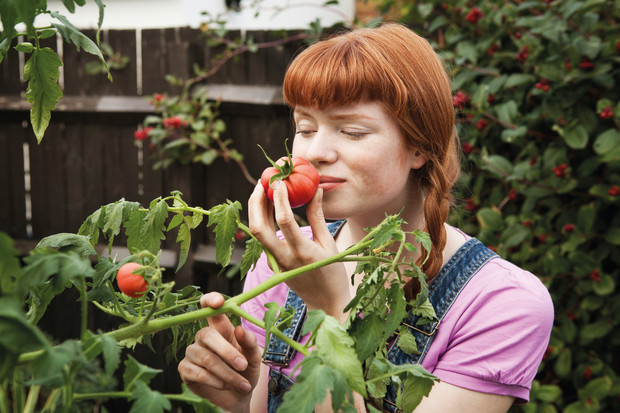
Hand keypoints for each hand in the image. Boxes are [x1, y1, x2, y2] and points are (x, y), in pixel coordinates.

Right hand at [178, 292, 262, 411]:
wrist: (237, 396)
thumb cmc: (245, 371)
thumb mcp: (254, 358)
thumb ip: (249, 343)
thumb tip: (240, 329)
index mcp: (221, 328)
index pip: (210, 308)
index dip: (210, 300)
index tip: (219, 302)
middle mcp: (203, 337)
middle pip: (207, 335)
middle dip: (227, 352)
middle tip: (243, 365)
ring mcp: (192, 352)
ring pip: (206, 358)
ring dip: (227, 373)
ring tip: (242, 384)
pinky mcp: (185, 369)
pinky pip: (198, 373)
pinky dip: (216, 382)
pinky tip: (226, 386)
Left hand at [248, 181, 351, 318]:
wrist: (324, 303)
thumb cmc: (332, 273)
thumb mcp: (329, 244)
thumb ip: (318, 216)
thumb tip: (316, 190)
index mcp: (303, 252)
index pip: (285, 221)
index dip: (279, 199)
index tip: (279, 181)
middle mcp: (284, 258)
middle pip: (258, 228)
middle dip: (256, 202)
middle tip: (263, 181)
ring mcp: (275, 262)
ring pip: (257, 232)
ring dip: (257, 208)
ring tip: (264, 188)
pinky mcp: (272, 263)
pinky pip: (263, 237)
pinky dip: (263, 218)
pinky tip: (269, 204)